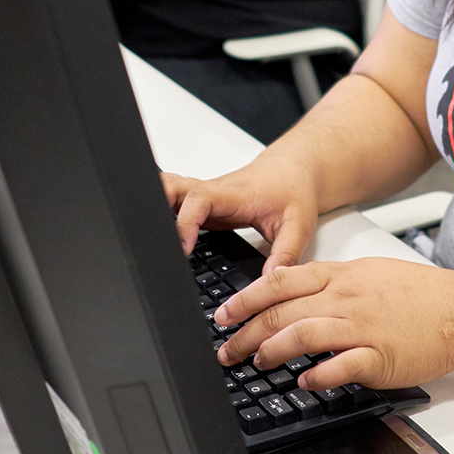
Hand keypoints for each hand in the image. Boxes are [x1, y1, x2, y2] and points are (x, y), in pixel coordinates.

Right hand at [162, 160, 321, 273]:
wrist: (293, 171)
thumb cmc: (294, 191)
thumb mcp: (298, 226)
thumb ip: (285, 254)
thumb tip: (269, 282)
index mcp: (233, 195)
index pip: (198, 200)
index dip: (184, 222)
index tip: (183, 247)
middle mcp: (214, 193)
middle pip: (171, 186)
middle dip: (156, 208)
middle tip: (159, 243)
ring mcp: (206, 198)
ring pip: (168, 191)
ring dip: (157, 209)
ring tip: (158, 243)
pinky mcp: (205, 206)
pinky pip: (176, 206)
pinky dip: (166, 217)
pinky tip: (168, 241)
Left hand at [211, 257, 453, 390]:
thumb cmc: (419, 294)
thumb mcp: (369, 272)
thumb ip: (330, 282)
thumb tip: (293, 292)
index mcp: (342, 275)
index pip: (281, 281)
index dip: (246, 298)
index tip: (224, 313)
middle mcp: (346, 298)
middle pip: (282, 311)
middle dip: (246, 332)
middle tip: (227, 349)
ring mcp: (362, 327)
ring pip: (304, 333)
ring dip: (273, 351)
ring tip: (258, 362)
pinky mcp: (379, 356)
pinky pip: (342, 365)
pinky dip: (319, 375)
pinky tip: (304, 381)